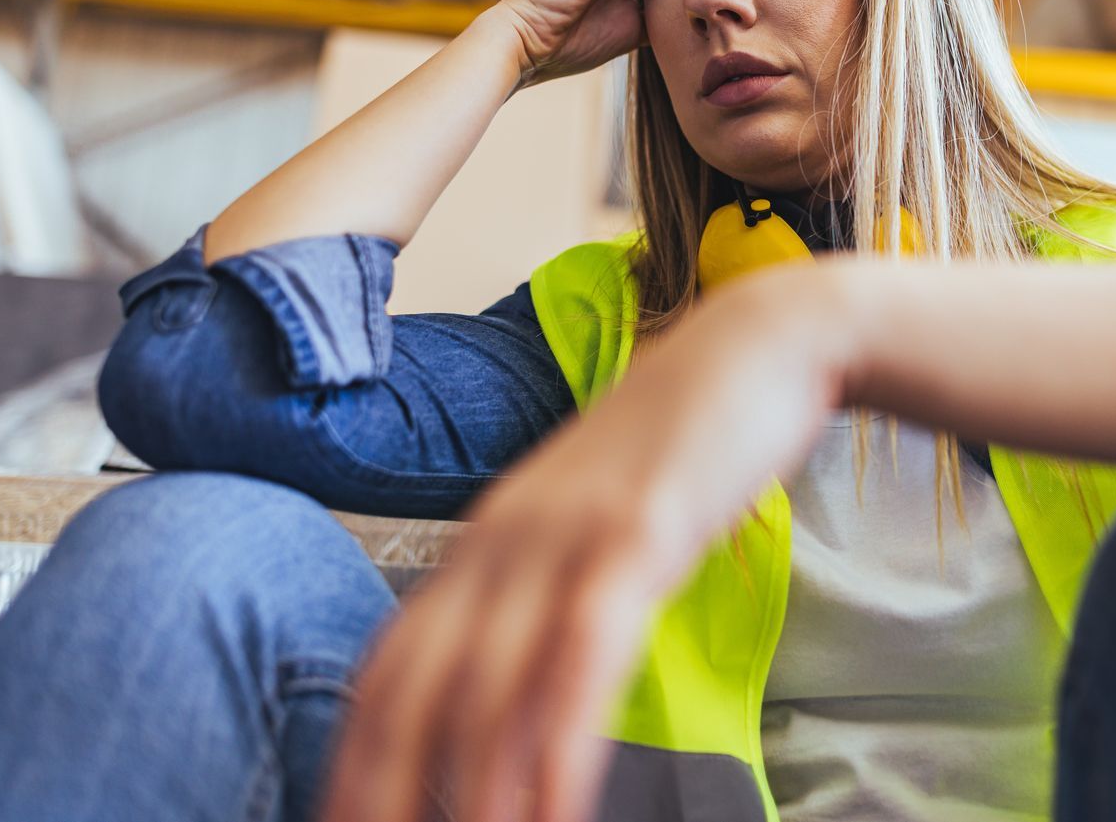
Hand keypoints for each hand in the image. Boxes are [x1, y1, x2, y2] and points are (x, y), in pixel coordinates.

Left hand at [321, 265, 854, 821]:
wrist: (758, 341)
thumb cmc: (683, 442)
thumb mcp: (594, 519)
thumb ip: (552, 590)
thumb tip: (529, 684)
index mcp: (484, 540)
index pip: (388, 667)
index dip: (357, 760)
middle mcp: (502, 538)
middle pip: (414, 687)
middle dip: (385, 790)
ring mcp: (566, 532)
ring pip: (490, 680)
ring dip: (473, 791)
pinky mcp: (639, 529)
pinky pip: (583, 650)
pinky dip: (562, 738)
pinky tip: (555, 806)